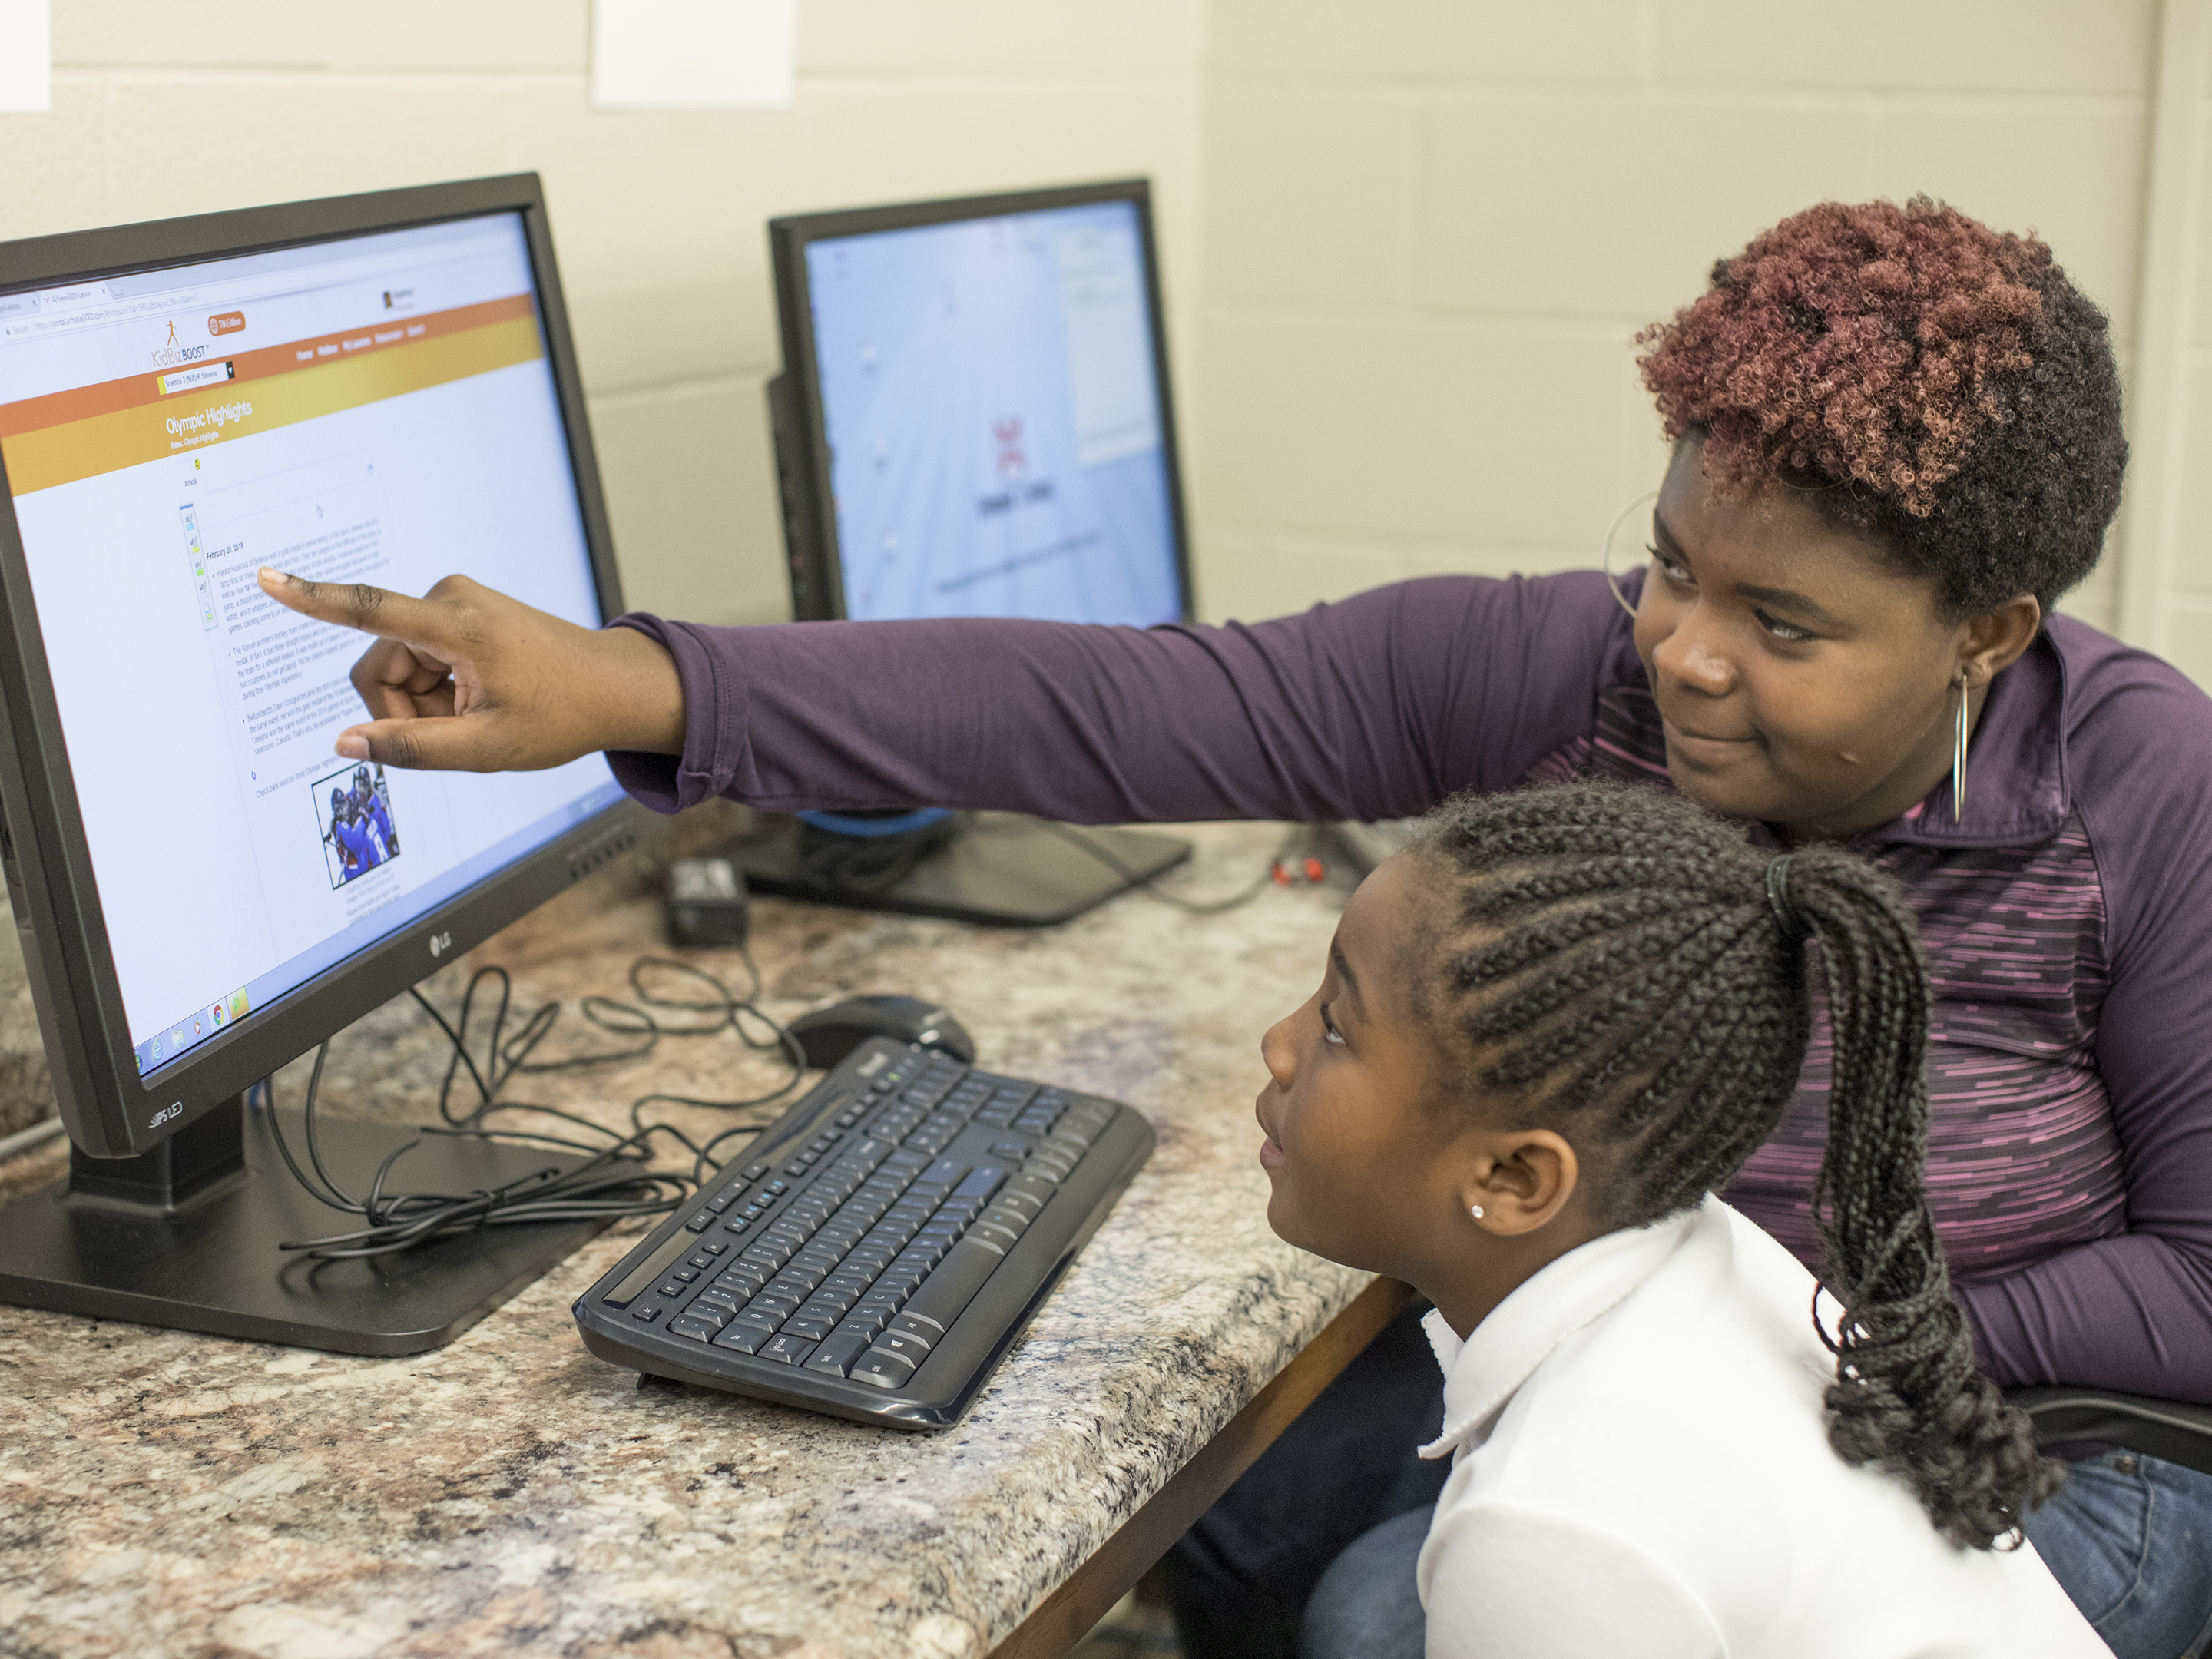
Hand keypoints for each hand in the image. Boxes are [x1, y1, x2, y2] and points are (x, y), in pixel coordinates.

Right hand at [255, 569, 685, 770]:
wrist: (612, 688)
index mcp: (459, 626)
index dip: (313, 600)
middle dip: (405, 709)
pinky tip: (477, 698)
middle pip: (379, 668)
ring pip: (397, 668)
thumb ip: (412, 749)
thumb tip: (347, 745)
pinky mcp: (457, 611)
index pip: (370, 611)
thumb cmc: (562, 715)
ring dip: (424, 703)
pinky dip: (438, 690)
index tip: (268, 580)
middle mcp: (450, 599)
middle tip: (461, 729)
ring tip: (476, 713)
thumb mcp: (487, 749)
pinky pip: (418, 659)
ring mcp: (454, 601)